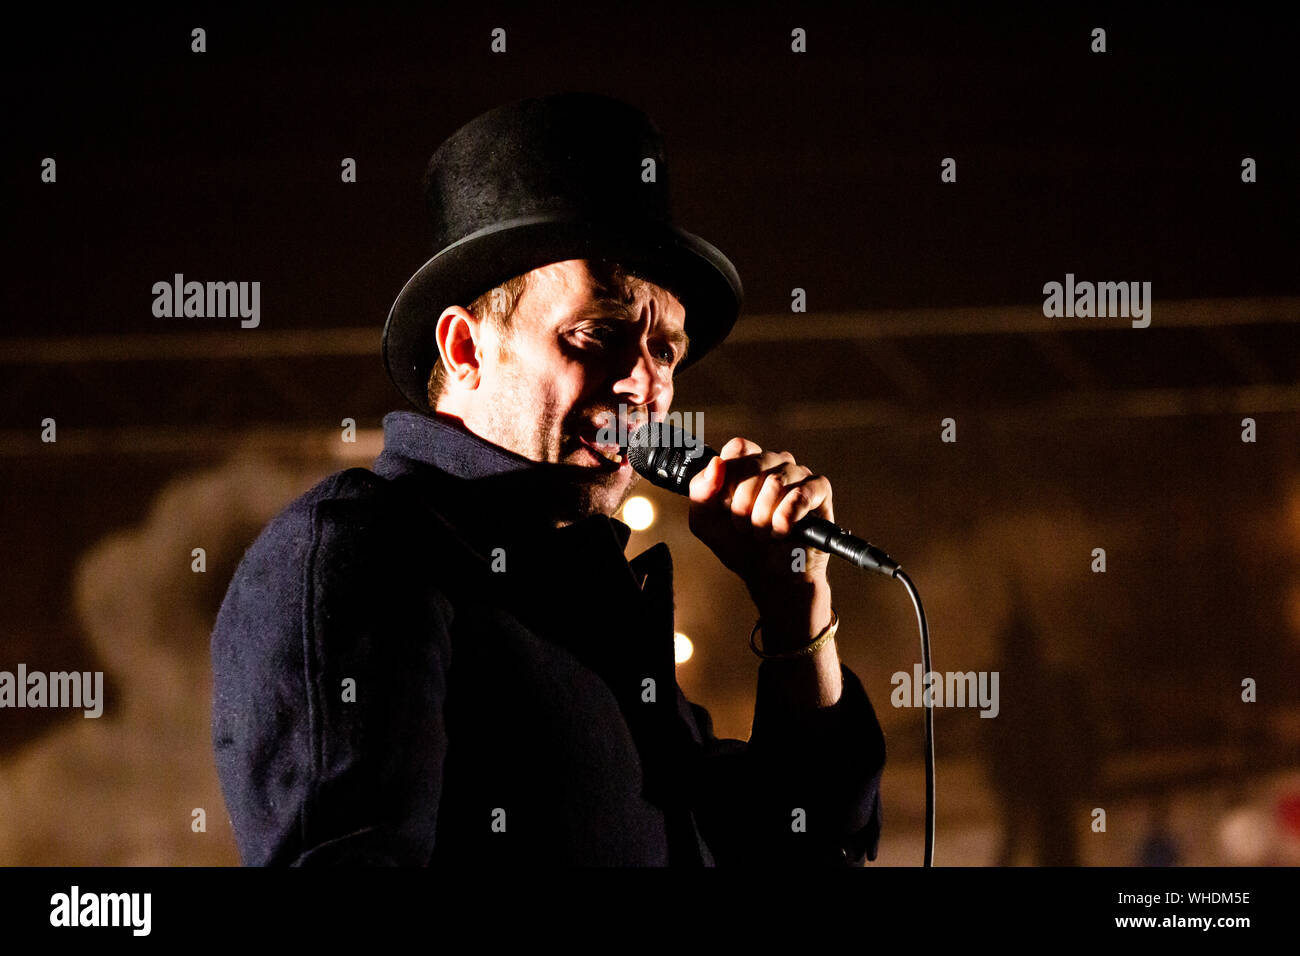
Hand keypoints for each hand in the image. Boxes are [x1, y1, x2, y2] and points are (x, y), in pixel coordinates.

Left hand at [687, 437, 832, 634]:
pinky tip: (782, 532)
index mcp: (747, 463)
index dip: (728, 478)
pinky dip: (785, 519)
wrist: (769, 577)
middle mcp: (774, 463)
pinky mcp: (819, 491)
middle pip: (754, 464)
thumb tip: (716, 463)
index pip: (738, 448)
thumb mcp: (705, 521)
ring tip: (763, 534)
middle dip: (743, 505)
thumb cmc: (739, 545)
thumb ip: (700, 490)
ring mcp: (798, 475)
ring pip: (776, 482)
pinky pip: (800, 495)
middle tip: (745, 527)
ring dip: (763, 518)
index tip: (726, 505)